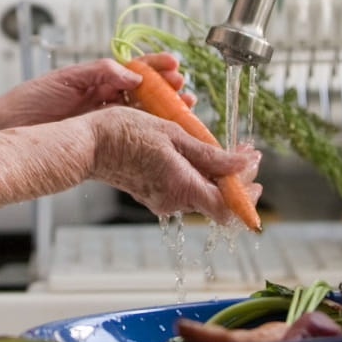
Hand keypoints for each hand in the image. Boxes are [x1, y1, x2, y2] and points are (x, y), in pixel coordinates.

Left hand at [0, 52, 192, 130]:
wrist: (8, 127)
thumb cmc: (30, 100)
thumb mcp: (65, 79)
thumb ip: (99, 72)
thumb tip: (132, 74)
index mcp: (97, 79)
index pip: (134, 69)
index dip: (156, 67)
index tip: (174, 66)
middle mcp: (104, 98)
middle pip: (146, 92)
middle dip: (168, 89)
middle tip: (185, 91)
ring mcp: (104, 119)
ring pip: (143, 114)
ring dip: (165, 111)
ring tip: (184, 109)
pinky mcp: (100, 139)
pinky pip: (130, 135)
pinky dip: (149, 133)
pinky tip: (164, 134)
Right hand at [84, 105, 261, 225]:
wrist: (87, 144)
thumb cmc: (124, 133)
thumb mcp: (172, 134)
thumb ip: (209, 154)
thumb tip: (242, 165)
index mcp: (182, 187)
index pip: (228, 208)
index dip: (247, 194)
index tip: (254, 167)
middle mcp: (173, 200)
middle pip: (216, 199)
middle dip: (235, 177)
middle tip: (243, 152)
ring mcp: (161, 199)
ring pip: (200, 192)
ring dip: (215, 173)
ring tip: (219, 148)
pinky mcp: (151, 193)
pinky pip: (182, 187)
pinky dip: (194, 173)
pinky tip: (193, 152)